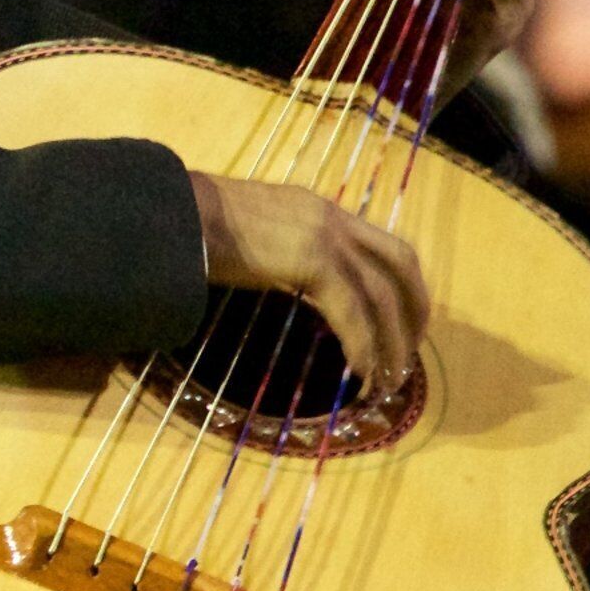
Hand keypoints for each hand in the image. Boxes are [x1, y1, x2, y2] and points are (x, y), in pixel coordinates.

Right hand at [191, 171, 429, 387]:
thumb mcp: (255, 233)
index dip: (403, 285)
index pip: (383, 245)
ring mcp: (326, 239)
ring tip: (387, 379)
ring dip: (391, 342)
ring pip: (382, 295)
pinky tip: (358, 371)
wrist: (176, 215)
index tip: (402, 320)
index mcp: (321, 211)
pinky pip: (351, 313)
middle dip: (413, 312)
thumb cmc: (197, 225)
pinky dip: (361, 345)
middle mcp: (334, 219)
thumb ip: (282, 252)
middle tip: (407, 356)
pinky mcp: (314, 263)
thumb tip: (286, 279)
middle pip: (400, 265)